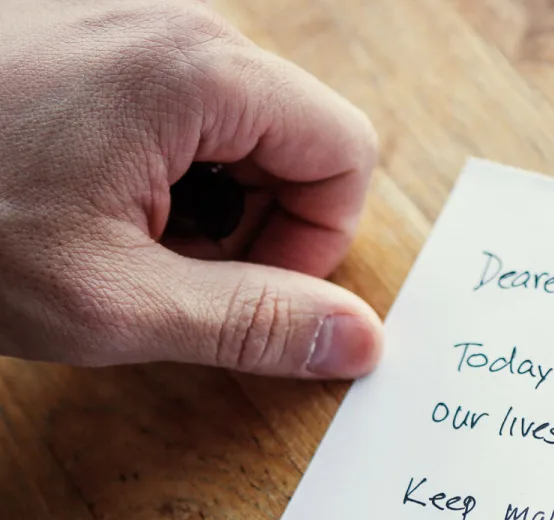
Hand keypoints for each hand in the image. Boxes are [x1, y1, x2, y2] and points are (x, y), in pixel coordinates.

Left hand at [0, 0, 382, 377]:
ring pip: (238, 124)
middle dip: (259, 220)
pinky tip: (84, 198)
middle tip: (171, 272)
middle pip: (295, 133)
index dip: (319, 241)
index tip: (247, 291)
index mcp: (198, 70)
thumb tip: (357, 342)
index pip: (344, 152)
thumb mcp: (112, 301)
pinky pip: (176, 104)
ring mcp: (125, 19)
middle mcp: (174, 22)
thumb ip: (253, 324)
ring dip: (206, 200)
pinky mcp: (86, 33)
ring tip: (117, 235)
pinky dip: (158, 167)